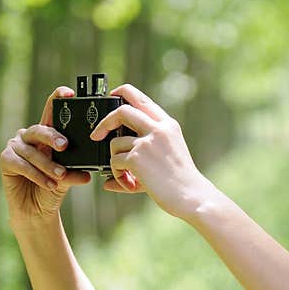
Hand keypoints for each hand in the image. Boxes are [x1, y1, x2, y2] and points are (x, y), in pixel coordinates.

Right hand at [0, 86, 92, 227]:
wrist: (36, 210)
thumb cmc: (52, 188)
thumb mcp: (67, 178)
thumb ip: (74, 172)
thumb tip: (87, 174)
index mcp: (46, 134)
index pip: (51, 112)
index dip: (58, 99)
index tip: (69, 93)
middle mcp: (29, 136)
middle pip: (40, 130)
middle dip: (53, 137)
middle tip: (65, 146)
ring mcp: (15, 146)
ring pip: (32, 152)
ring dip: (47, 165)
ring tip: (60, 177)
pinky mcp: (5, 159)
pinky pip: (21, 164)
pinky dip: (36, 175)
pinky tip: (49, 185)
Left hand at [89, 84, 218, 219]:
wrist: (191, 196)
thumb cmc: (182, 180)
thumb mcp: (170, 154)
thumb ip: (147, 147)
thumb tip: (121, 153)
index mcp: (168, 125)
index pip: (141, 99)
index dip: (122, 93)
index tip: (111, 97)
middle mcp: (158, 129)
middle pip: (122, 111)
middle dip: (105, 122)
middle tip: (97, 135)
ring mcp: (147, 142)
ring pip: (115, 143)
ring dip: (115, 160)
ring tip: (126, 175)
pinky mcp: (137, 158)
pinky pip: (115, 162)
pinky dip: (118, 175)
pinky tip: (129, 184)